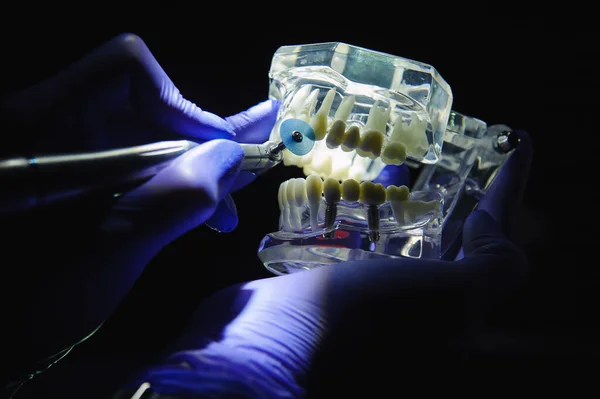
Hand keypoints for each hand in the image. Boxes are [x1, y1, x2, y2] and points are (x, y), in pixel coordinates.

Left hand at [0, 34, 278, 368]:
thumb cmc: (22, 307)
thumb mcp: (104, 256)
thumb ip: (173, 200)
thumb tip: (231, 156)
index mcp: (38, 130)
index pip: (125, 70)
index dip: (181, 105)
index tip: (218, 154)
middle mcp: (46, 129)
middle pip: (139, 104)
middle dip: (197, 144)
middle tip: (243, 175)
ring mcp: (56, 155)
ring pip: (140, 138)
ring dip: (188, 170)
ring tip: (226, 207)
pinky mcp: (67, 181)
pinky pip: (129, 167)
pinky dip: (166, 187)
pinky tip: (196, 210)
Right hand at [125, 131, 532, 396]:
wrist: (269, 349)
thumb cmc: (365, 321)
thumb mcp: (452, 300)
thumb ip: (494, 264)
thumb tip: (483, 224)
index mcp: (454, 319)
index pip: (496, 250)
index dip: (508, 196)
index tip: (515, 146)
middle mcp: (419, 313)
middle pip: (456, 245)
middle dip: (464, 199)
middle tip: (461, 153)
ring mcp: (375, 303)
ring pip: (408, 241)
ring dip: (417, 203)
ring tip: (413, 161)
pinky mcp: (334, 291)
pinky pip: (366, 245)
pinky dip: (371, 215)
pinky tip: (360, 188)